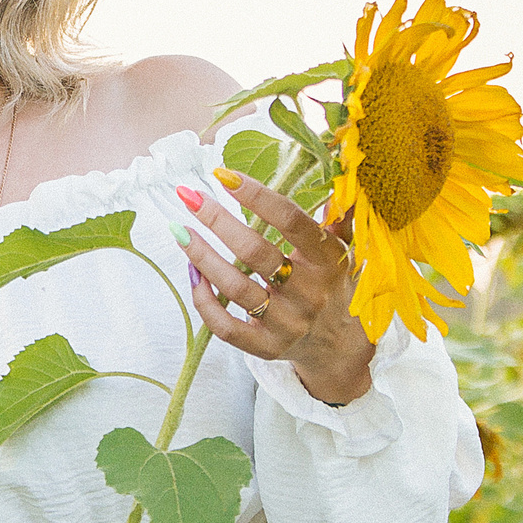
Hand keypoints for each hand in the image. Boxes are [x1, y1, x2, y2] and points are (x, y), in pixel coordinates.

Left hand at [173, 169, 376, 404]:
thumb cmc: (333, 284)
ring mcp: (288, 324)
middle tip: (189, 196)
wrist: (339, 346)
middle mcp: (310, 293)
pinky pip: (226, 327)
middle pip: (255, 252)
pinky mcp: (267, 348)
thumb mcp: (343, 250)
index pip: (290, 221)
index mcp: (328, 260)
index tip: (223, 174)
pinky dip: (204, 301)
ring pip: (235, 288)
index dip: (257, 196)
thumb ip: (337, 216)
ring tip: (179, 230)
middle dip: (218, 220)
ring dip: (202, 256)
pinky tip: (192, 274)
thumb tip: (336, 176)